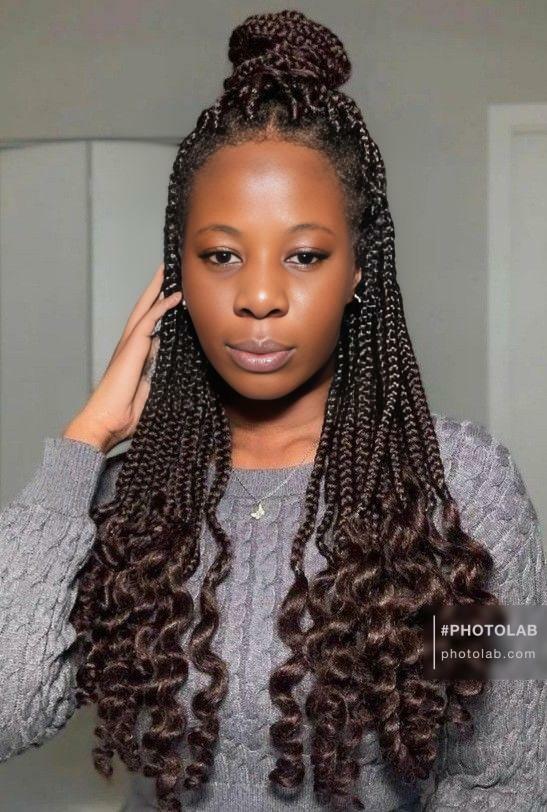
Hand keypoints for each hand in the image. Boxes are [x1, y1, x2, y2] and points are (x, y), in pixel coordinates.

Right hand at [62, 263, 181, 453]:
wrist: (106, 421)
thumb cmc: (125, 412)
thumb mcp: (151, 389)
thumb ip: (159, 371)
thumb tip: (170, 358)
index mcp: (135, 354)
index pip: (149, 323)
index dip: (159, 307)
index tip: (172, 294)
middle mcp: (130, 345)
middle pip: (145, 308)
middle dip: (156, 288)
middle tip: (168, 270)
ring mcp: (129, 344)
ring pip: (145, 308)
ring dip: (158, 288)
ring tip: (170, 271)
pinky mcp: (132, 348)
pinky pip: (149, 320)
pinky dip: (162, 306)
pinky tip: (175, 296)